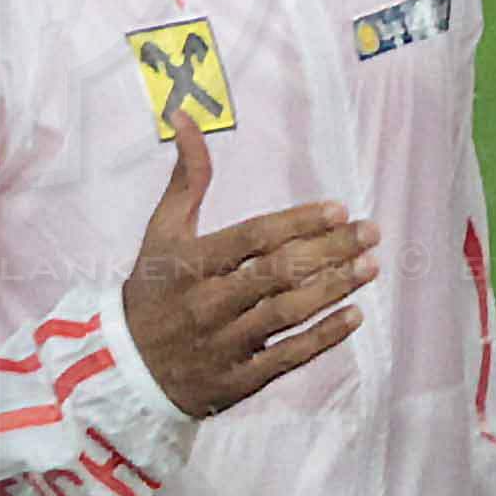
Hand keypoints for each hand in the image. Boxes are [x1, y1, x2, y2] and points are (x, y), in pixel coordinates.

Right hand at [123, 115, 376, 418]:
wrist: (125, 369)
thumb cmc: (153, 290)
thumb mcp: (162, 231)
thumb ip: (186, 177)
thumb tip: (184, 115)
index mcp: (190, 263)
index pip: (253, 237)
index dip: (299, 222)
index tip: (338, 209)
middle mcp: (208, 303)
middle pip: (278, 272)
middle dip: (330, 250)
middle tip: (370, 233)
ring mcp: (224, 343)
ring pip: (287, 313)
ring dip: (334, 289)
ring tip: (370, 267)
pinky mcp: (237, 380)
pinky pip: (287, 357)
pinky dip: (323, 338)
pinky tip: (355, 316)